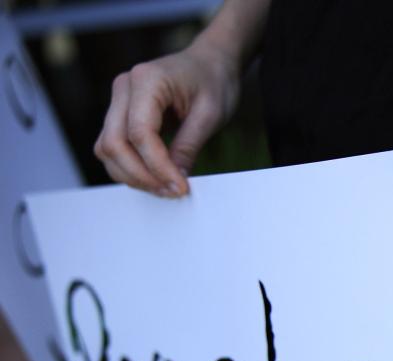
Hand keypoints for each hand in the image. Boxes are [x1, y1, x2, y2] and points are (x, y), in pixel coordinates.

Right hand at [94, 40, 241, 196]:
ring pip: (107, 149)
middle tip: (172, 192)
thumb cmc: (213, 81)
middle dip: (141, 176)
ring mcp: (118, 100)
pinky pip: (114, 146)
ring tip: (166, 188)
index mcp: (147, 80)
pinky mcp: (121, 114)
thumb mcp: (211, 114)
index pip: (140, 133)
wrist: (210, 63)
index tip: (180, 187)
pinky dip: (130, 166)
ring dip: (132, 175)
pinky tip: (155, 177)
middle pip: (114, 144)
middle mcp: (124, 87)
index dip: (157, 166)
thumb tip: (175, 180)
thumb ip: (189, 146)